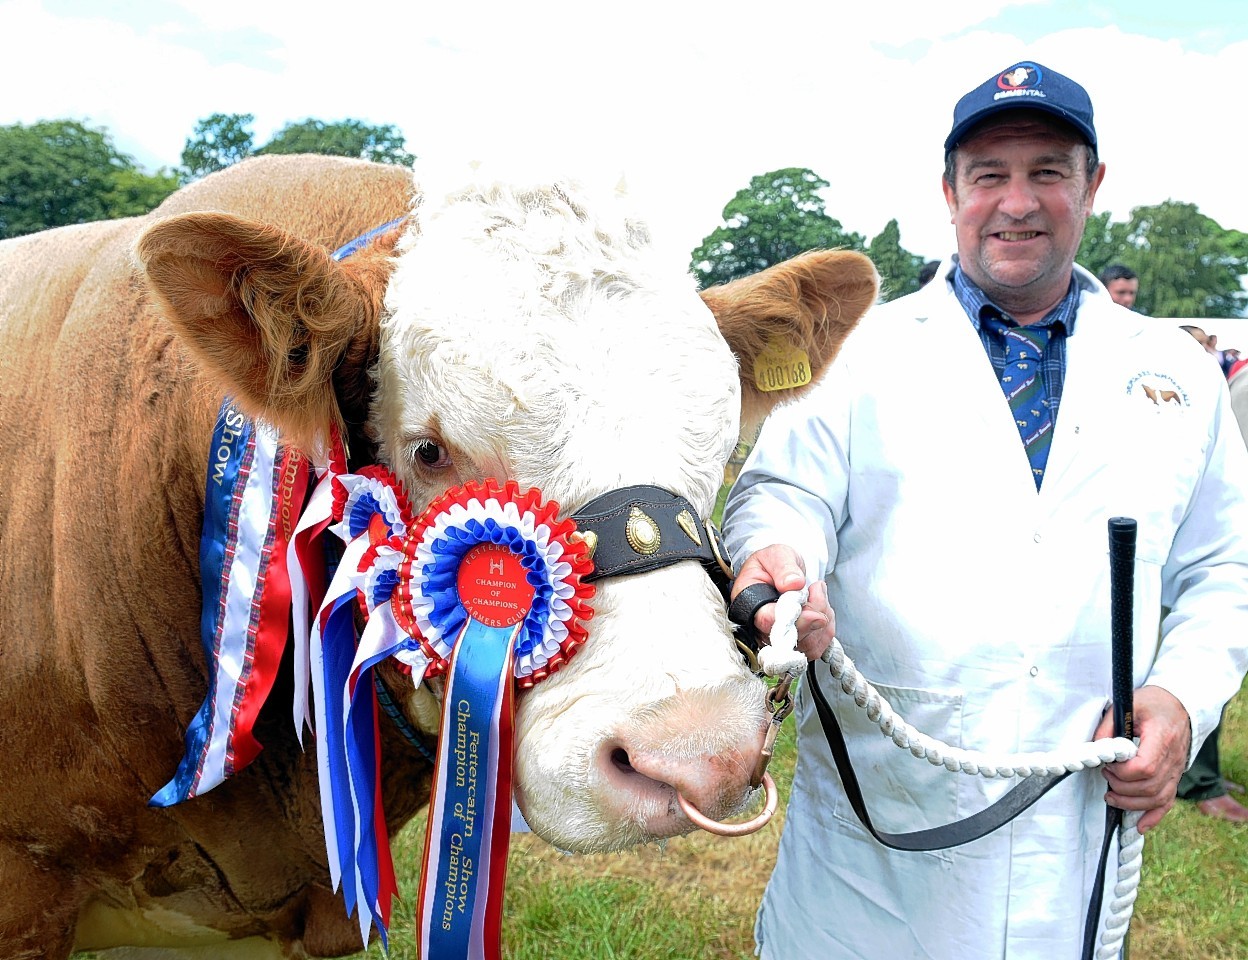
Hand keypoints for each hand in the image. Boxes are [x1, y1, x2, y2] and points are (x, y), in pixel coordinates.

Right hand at [732, 545, 835, 660]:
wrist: (782, 572)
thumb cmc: (773, 564)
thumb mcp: (776, 555)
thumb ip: (783, 567)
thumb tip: (793, 584)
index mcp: (750, 604)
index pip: (766, 621)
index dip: (789, 618)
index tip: (808, 608)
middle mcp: (761, 629)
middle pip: (790, 638)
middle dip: (812, 613)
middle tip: (816, 588)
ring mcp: (779, 641)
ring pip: (809, 643)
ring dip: (822, 616)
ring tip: (816, 593)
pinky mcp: (797, 645)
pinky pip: (819, 645)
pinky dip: (827, 626)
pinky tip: (821, 608)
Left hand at [1092, 685, 1191, 832]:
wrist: (1178, 704)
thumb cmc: (1151, 703)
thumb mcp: (1127, 705)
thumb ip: (1109, 726)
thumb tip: (1094, 748)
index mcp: (1163, 738)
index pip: (1145, 767)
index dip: (1123, 772)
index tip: (1108, 764)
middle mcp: (1174, 758)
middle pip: (1150, 787)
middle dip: (1122, 787)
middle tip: (1105, 775)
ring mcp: (1177, 770)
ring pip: (1158, 798)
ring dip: (1131, 804)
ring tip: (1110, 797)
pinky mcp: (1175, 777)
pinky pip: (1168, 802)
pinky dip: (1153, 816)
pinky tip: (1139, 826)